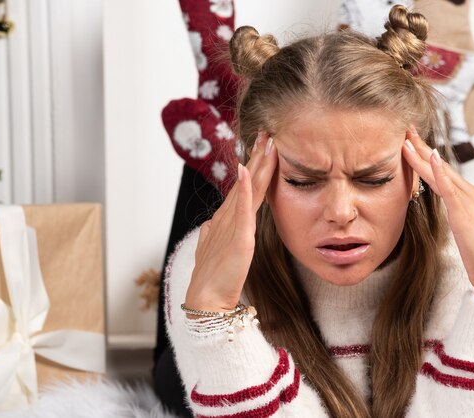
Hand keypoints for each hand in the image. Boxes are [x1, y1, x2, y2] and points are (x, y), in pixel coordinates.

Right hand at [184, 132, 276, 313]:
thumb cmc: (212, 278)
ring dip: (256, 164)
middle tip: (266, 132)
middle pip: (247, 181)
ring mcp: (232, 224)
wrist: (207, 299)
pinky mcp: (238, 236)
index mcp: (227, 220)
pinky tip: (245, 170)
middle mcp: (229, 217)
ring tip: (264, 142)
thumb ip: (212, 236)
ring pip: (248, 188)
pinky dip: (243, 188)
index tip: (262, 147)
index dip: (253, 166)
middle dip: (257, 156)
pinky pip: (241, 208)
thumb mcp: (213, 251)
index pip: (244, 187)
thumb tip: (208, 226)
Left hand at [402, 128, 473, 302]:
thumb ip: (457, 218)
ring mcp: (470, 202)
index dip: (426, 158)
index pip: (444, 173)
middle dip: (422, 148)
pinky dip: (438, 171)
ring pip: (441, 173)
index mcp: (471, 199)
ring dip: (422, 155)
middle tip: (406, 130)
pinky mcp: (465, 212)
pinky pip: (449, 187)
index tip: (411, 143)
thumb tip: (446, 212)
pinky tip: (429, 157)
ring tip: (406, 140)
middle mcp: (472, 195)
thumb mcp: (465, 232)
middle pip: (441, 167)